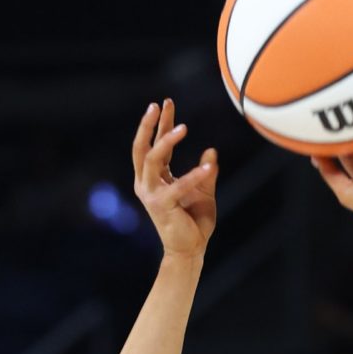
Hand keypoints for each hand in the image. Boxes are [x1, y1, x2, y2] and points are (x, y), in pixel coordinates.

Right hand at [132, 99, 217, 262]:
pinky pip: (178, 185)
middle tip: (158, 105)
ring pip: (152, 159)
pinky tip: (209, 168)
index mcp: (153, 179)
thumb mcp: (203, 191)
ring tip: (184, 128)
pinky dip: (194, 176)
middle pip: (141, 148)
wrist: (190, 250)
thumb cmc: (194, 222)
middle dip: (147, 125)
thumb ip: (204, 172)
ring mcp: (151, 195)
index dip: (159, 124)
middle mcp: (146, 184)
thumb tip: (211, 151)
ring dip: (166, 141)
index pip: (154, 145)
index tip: (166, 102)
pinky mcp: (162, 206)